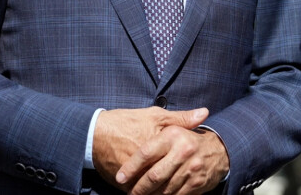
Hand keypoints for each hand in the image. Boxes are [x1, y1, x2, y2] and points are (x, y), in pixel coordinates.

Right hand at [93, 107, 209, 186]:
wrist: (95, 133)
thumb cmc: (127, 122)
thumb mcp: (155, 115)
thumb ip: (180, 118)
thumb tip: (205, 113)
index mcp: (158, 146)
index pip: (179, 163)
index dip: (189, 169)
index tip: (197, 169)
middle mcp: (146, 163)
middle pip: (168, 180)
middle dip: (178, 185)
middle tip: (188, 185)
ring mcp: (134, 176)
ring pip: (154, 190)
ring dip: (163, 192)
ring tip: (173, 191)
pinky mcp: (122, 184)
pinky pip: (139, 193)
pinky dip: (147, 194)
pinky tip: (156, 192)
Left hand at [117, 127, 229, 194]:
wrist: (219, 152)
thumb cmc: (187, 139)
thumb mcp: (173, 125)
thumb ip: (158, 124)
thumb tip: (137, 120)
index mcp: (173, 135)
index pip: (146, 153)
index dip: (131, 167)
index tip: (120, 177)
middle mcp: (183, 151)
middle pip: (154, 176)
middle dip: (138, 188)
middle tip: (129, 193)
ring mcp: (191, 169)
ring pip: (163, 189)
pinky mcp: (196, 183)